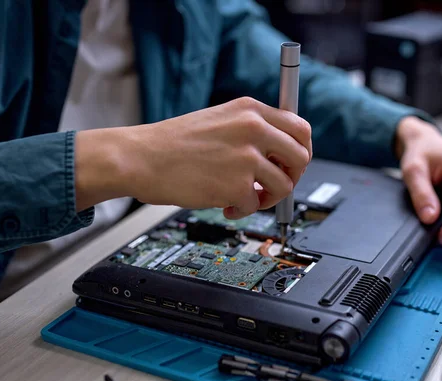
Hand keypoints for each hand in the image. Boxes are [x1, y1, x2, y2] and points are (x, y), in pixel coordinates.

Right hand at [74, 97, 311, 218]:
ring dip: (266, 197)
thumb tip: (282, 152)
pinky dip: (241, 210)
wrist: (140, 157)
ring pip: (284, 185)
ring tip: (243, 197)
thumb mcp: (219, 120)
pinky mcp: (236, 185)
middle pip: (301, 157)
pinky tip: (223, 204)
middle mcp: (252, 128)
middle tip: (271, 185)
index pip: (300, 128)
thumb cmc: (173, 143)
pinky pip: (255, 205)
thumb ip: (252, 130)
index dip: (301, 151)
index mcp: (250, 110)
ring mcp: (246, 157)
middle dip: (291, 176)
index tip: (291, 164)